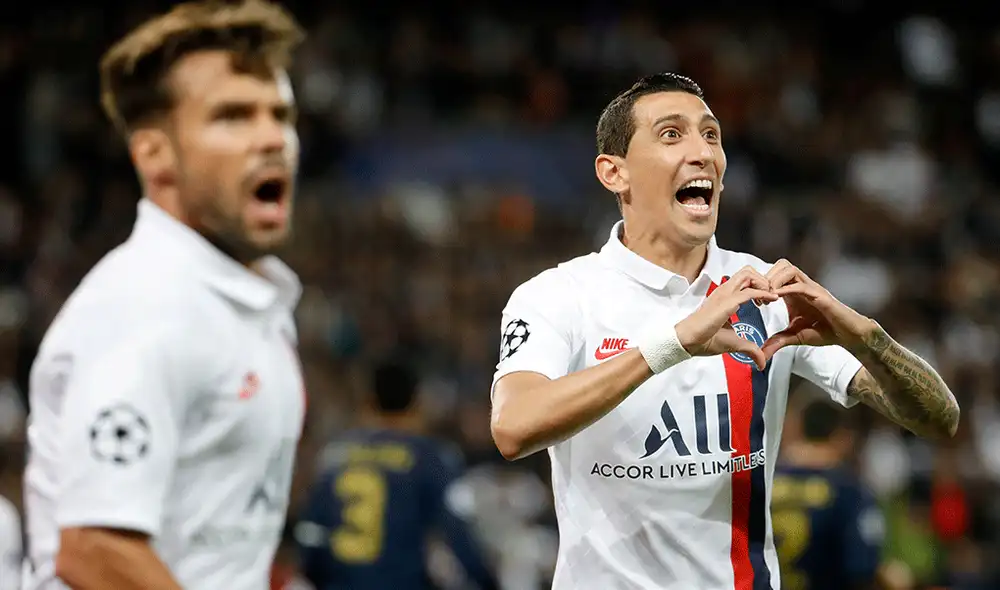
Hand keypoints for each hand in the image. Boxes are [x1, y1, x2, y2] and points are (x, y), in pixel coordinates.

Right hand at [675, 266, 778, 369]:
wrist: (688, 341)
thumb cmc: (703, 339)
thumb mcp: (733, 342)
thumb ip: (750, 348)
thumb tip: (761, 361)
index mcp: (724, 297)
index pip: (745, 280)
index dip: (759, 286)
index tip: (767, 301)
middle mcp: (724, 291)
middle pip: (748, 271)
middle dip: (764, 280)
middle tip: (769, 296)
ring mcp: (724, 294)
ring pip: (749, 274)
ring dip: (764, 284)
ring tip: (769, 298)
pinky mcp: (727, 302)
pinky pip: (750, 292)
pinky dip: (764, 293)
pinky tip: (772, 299)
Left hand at [761, 259, 875, 357]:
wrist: (848, 335)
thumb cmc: (824, 331)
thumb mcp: (794, 337)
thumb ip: (777, 342)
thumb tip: (761, 355)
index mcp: (794, 292)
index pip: (775, 274)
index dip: (762, 283)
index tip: (754, 300)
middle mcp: (802, 286)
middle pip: (781, 265)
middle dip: (766, 277)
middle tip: (760, 296)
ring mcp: (812, 288)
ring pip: (790, 269)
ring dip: (775, 280)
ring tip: (768, 297)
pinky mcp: (821, 296)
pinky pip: (801, 285)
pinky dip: (787, 289)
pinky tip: (777, 298)